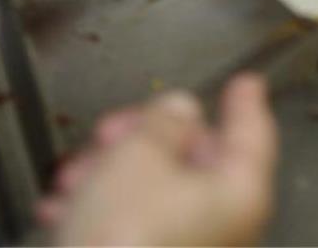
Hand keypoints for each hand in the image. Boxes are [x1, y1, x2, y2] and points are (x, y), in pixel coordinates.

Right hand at [38, 74, 277, 245]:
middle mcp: (227, 230)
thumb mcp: (138, 156)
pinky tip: (66, 209)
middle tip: (112, 131)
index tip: (246, 84)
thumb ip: (163, 123)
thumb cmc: (120, 241)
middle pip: (196, 163)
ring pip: (159, 196)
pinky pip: (138, 229)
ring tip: (75, 176)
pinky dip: (105, 212)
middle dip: (146, 141)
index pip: (252, 135)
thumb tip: (180, 111)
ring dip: (114, 177)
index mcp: (239, 195)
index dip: (244, 103)